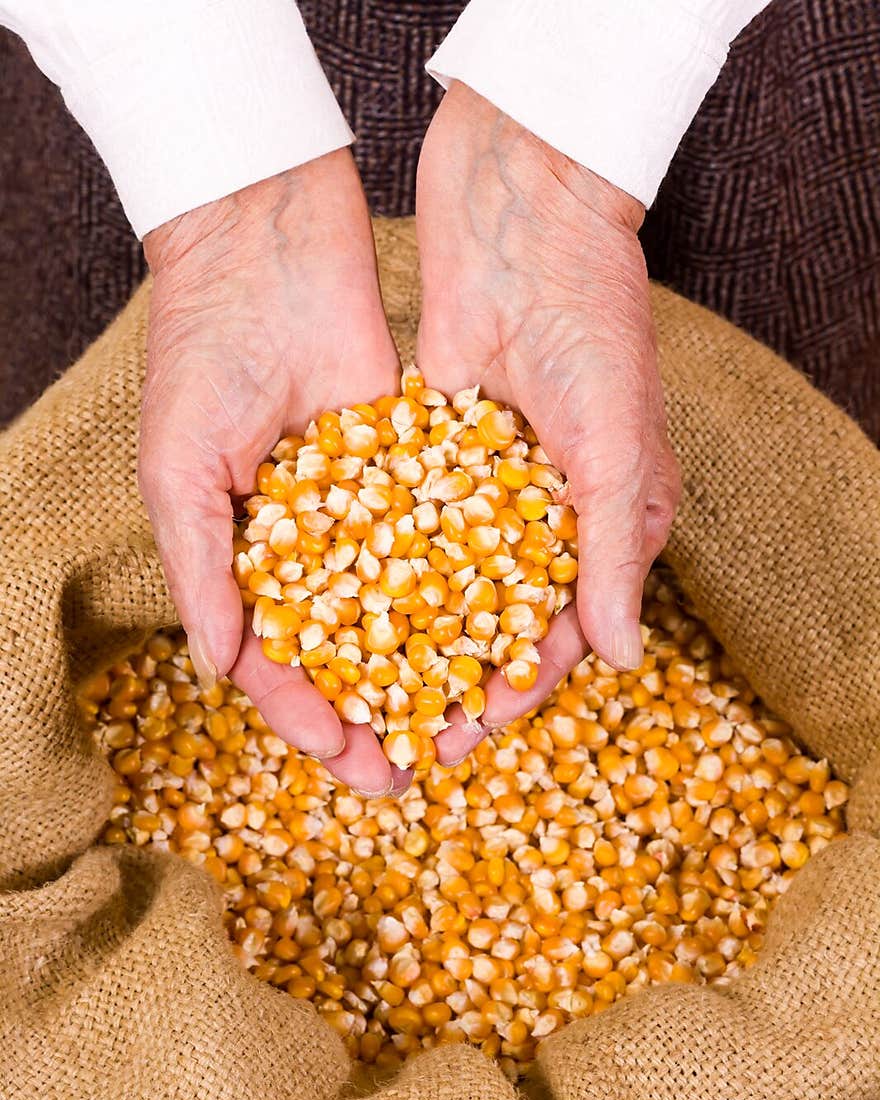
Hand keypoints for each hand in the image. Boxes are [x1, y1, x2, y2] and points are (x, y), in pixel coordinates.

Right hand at [140, 153, 407, 795]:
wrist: (270, 244)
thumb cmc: (200, 354)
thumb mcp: (181, 468)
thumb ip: (200, 568)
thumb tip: (222, 670)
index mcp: (241, 558)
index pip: (277, 659)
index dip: (306, 714)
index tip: (344, 757)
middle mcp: (308, 546)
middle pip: (347, 653)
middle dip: (377, 715)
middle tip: (413, 772)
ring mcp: (364, 510)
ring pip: (403, 609)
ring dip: (430, 671)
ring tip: (467, 723)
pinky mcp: (416, 468)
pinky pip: (445, 539)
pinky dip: (468, 588)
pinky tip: (501, 634)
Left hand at [416, 83, 678, 764]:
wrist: (524, 212)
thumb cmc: (594, 325)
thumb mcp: (613, 446)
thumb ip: (610, 554)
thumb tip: (617, 660)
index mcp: (604, 522)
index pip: (556, 627)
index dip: (514, 687)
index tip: (468, 736)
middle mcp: (543, 513)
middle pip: (490, 619)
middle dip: (448, 679)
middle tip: (402, 738)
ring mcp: (483, 482)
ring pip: (440, 581)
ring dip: (404, 638)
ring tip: (359, 692)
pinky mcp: (429, 447)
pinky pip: (401, 521)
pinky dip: (372, 565)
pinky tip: (330, 610)